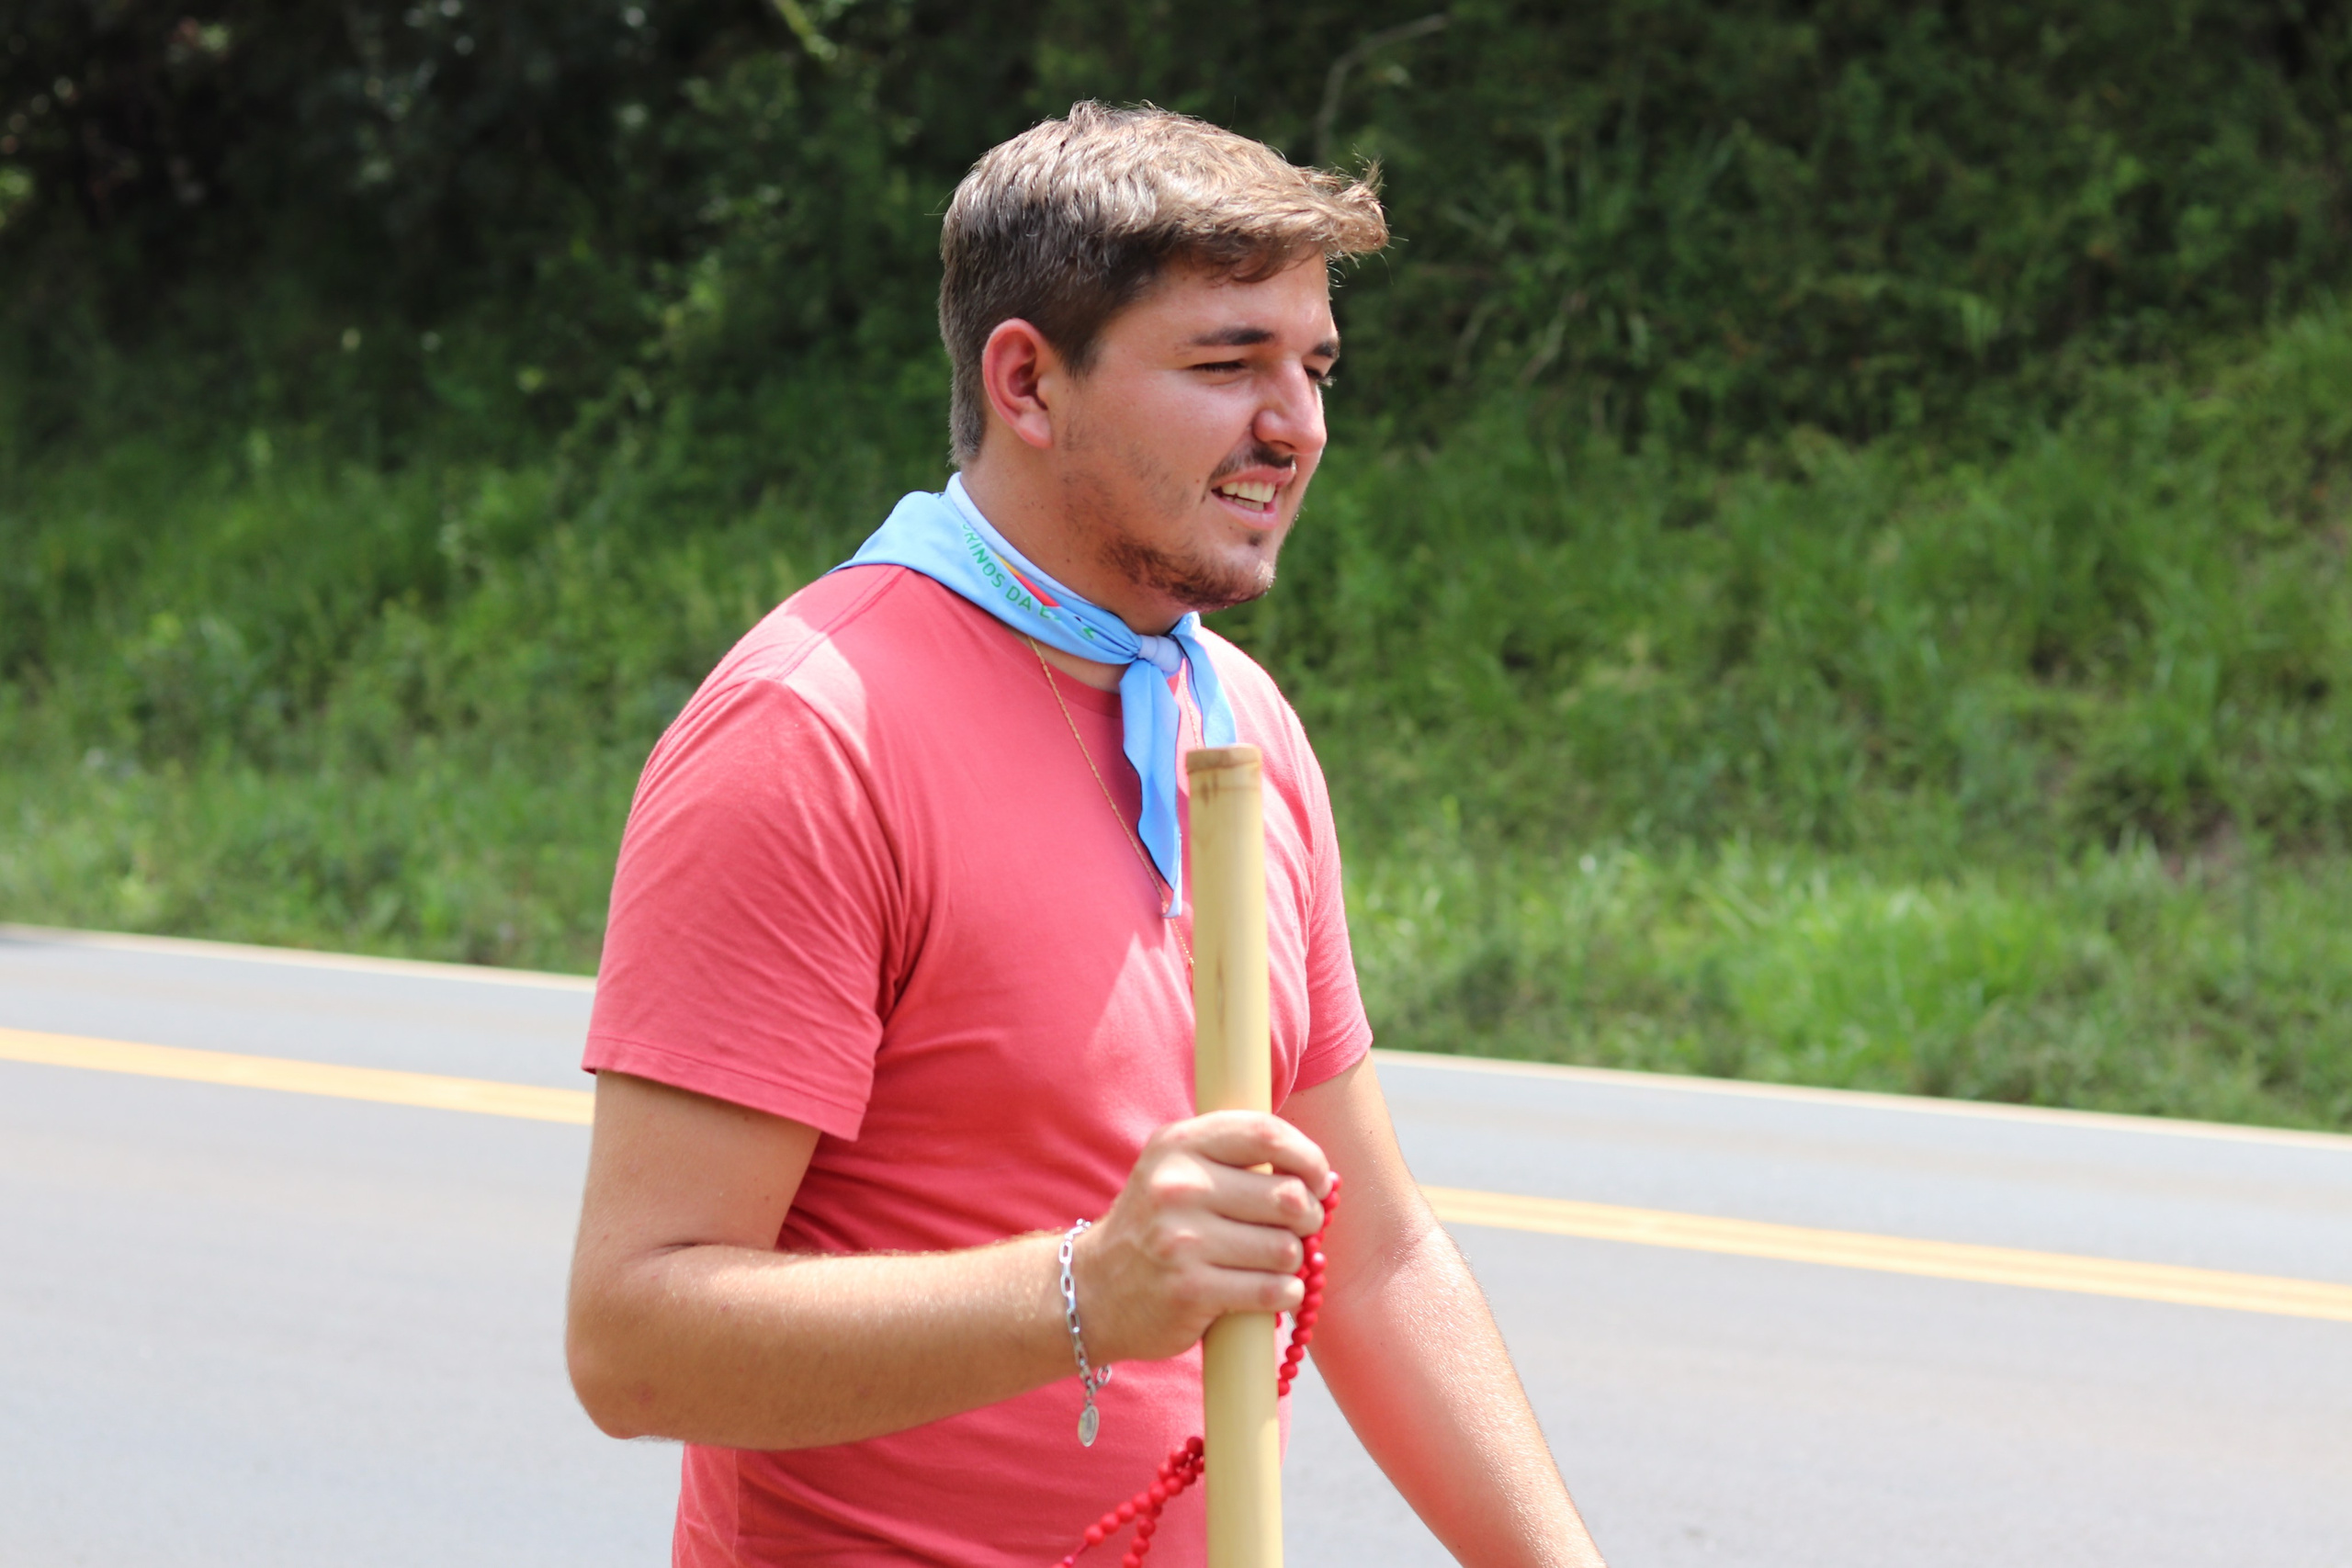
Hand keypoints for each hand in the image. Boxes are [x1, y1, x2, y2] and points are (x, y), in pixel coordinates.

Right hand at [1071, 1111, 1332, 1364]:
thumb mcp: (1177, 1168)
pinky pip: (1273, 1291)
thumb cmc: (1156, 1226)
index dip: (1309, 1157)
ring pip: (1286, 1248)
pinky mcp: (1190, 1291)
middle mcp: (1177, 1186)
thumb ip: (1236, 1156)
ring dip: (1293, 1260)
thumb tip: (1318, 1174)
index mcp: (1178, 1145)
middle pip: (1288, 1195)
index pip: (1266, 1133)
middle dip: (1309, 1217)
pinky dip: (1285, 1293)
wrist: (1094, 1289)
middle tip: (1300, 1228)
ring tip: (1273, 1262)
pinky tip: (1271, 1290)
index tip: (1319, 1180)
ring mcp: (1181, 1240)